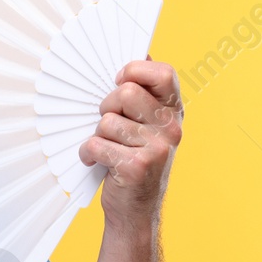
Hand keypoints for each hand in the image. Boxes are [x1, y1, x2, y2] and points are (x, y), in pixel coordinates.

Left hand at [78, 56, 182, 228]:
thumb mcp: (146, 124)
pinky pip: (96, 144)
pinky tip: (97, 162)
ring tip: (107, 148)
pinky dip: (88, 154)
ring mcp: (157, 148)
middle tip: (110, 125)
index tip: (119, 81)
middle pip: (125, 93)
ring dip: (98, 135)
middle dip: (107, 107)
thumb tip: (142, 51)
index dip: (135, 70)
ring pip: (107, 120)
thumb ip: (144, 92)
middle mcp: (171, 127)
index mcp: (173, 111)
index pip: (163, 73)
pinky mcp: (138, 166)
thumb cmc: (134, 158)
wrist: (135, 210)